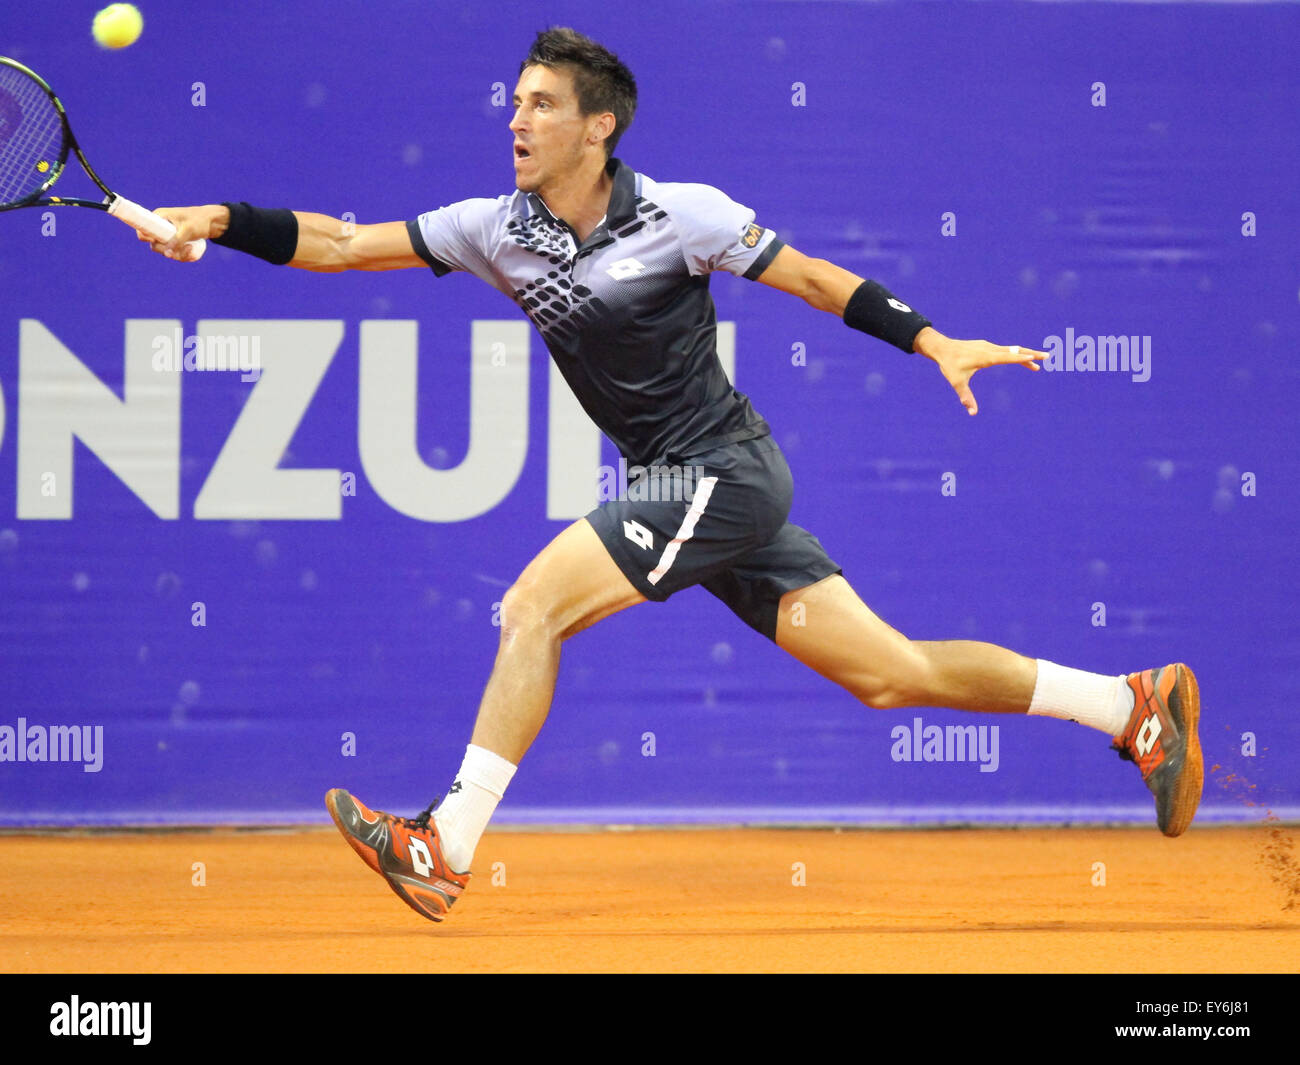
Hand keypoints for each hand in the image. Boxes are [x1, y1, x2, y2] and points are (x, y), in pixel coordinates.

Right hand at [136, 204, 227, 261]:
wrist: (214, 222)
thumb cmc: (200, 220)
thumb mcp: (188, 230)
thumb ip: (177, 241)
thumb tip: (166, 254)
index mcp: (160, 217)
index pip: (143, 228)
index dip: (146, 237)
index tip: (157, 242)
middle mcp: (161, 226)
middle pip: (155, 245)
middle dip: (168, 251)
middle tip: (182, 249)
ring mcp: (168, 235)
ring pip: (166, 251)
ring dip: (178, 254)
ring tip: (191, 249)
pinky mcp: (176, 242)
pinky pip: (174, 253)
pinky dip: (182, 256)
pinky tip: (192, 253)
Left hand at [913, 327, 1047, 415]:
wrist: (942, 348)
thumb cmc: (949, 365)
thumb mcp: (957, 382)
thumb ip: (966, 397)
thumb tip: (973, 413)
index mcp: (987, 357)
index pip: (1009, 357)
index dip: (1023, 357)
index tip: (1036, 357)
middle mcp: (990, 349)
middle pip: (1015, 351)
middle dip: (1031, 354)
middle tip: (1047, 357)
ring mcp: (988, 346)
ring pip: (1011, 350)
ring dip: (1024, 355)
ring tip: (1035, 364)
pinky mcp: (986, 346)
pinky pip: (1004, 350)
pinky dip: (1014, 354)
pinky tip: (1018, 358)